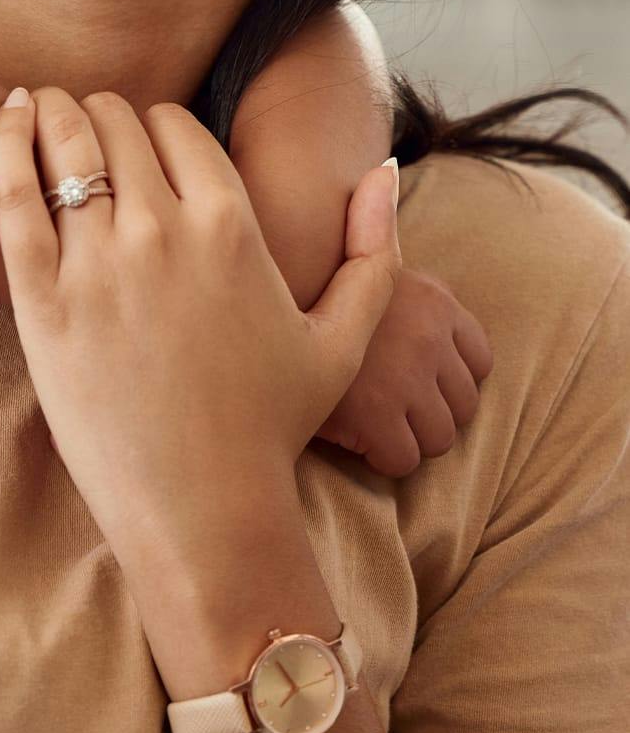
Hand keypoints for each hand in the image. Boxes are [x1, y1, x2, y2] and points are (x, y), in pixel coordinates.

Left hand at [0, 86, 401, 557]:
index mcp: (232, 226)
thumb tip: (387, 168)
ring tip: (42, 110)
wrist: (202, 509)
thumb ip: (371, 252)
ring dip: (52, 113)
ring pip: (66, 141)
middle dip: (99, 114)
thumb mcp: (340, 340)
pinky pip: (12, 190)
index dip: (154, 125)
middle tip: (84, 125)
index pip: (174, 124)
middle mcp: (164, 231)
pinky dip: (6, 139)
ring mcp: (99, 263)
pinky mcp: (41, 297)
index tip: (140, 142)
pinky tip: (7, 116)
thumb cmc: (267, 427)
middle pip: (114, 122)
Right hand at [314, 265, 493, 475]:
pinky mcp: (376, 413)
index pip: (478, 360)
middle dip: (427, 412)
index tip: (411, 382)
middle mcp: (428, 336)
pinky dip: (380, 457)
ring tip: (366, 423)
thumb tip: (424, 321)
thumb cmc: (303, 290)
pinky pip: (403, 459)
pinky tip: (349, 436)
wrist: (255, 300)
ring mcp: (405, 377)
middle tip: (383, 407)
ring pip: (440, 438)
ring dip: (407, 438)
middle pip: (464, 405)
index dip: (445, 378)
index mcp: (433, 300)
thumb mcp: (365, 273)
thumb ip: (403, 294)